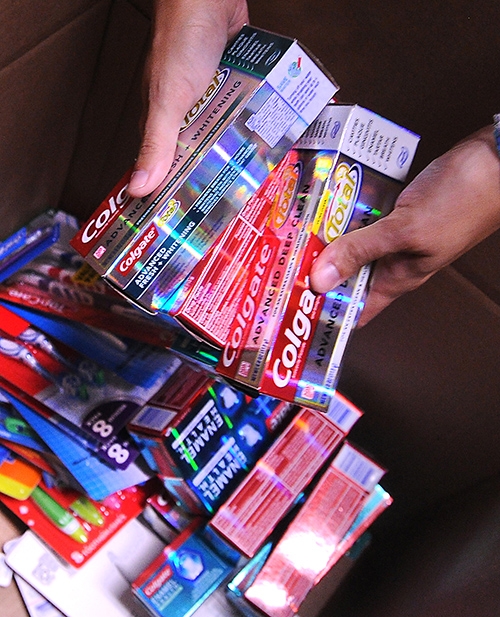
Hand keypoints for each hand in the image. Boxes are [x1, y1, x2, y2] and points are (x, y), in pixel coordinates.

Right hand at [128, 0, 248, 196]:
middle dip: (213, 177)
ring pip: (225, 135)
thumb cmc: (181, 41)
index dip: (175, 191)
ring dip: (237, 152)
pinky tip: (266, 144)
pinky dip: (251, 125)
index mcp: (164, 121)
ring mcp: (214, 99)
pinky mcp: (234, 85)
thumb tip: (138, 188)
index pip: (168, 166)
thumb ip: (157, 143)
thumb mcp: (167, 100)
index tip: (187, 220)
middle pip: (201, 155)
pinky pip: (243, 113)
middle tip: (229, 206)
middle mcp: (189, 114)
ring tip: (253, 182)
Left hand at [310, 126, 499, 325]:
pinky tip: (325, 206)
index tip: (292, 309)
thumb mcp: (405, 230)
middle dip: (316, 271)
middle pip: (346, 276)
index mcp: (398, 278)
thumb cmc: (464, 198)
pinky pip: (363, 220)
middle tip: (282, 263)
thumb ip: (361, 251)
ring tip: (294, 234)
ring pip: (352, 246)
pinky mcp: (396, 212)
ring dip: (327, 241)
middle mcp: (393, 261)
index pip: (355, 310)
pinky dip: (343, 216)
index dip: (325, 314)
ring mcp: (395, 235)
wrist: (497, 159)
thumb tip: (320, 279)